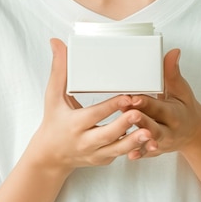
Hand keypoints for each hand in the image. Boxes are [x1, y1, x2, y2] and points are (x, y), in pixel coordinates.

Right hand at [25, 39, 155, 174]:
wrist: (50, 156)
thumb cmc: (53, 120)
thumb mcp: (53, 95)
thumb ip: (59, 69)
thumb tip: (57, 42)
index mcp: (74, 123)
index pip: (94, 114)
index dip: (111, 106)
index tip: (127, 97)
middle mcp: (85, 141)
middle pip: (107, 134)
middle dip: (124, 125)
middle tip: (141, 113)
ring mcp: (95, 153)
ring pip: (117, 148)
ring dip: (134, 141)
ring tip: (150, 132)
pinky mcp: (104, 159)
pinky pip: (120, 154)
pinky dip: (134, 148)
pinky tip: (148, 140)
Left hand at [125, 48, 200, 159]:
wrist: (195, 132)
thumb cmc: (185, 106)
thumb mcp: (181, 89)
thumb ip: (173, 72)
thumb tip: (174, 51)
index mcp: (175, 113)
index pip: (158, 107)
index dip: (146, 103)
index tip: (134, 97)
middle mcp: (169, 130)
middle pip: (154, 127)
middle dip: (140, 122)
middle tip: (126, 114)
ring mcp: (162, 143)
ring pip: (149, 142)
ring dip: (137, 140)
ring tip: (124, 137)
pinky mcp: (156, 151)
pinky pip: (147, 154)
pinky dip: (139, 154)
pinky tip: (129, 155)